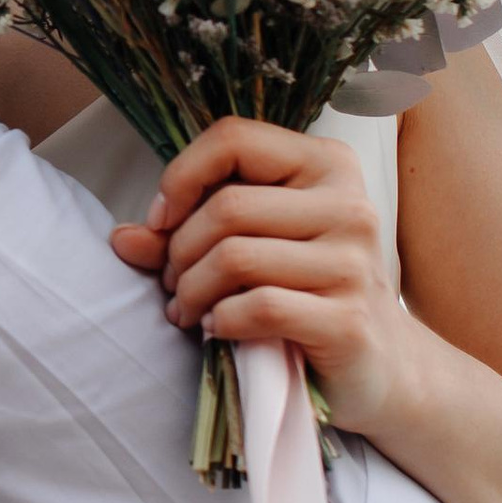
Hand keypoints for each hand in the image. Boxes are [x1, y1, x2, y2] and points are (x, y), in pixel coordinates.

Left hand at [107, 117, 424, 436]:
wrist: (381, 364)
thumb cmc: (305, 289)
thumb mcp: (250, 244)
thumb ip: (184, 232)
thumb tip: (120, 237)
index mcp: (325, 164)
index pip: (233, 138)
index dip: (181, 176)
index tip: (160, 220)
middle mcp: (348, 204)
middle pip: (227, 207)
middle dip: (179, 250)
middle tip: (173, 283)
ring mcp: (354, 262)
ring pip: (235, 257)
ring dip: (191, 290)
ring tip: (186, 309)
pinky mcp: (350, 319)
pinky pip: (260, 306)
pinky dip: (222, 320)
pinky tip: (217, 329)